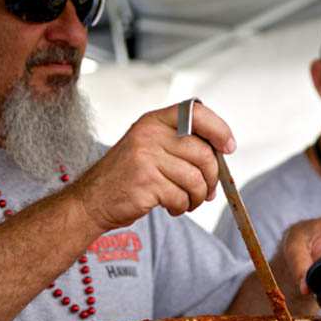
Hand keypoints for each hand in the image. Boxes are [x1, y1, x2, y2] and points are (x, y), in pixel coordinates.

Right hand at [71, 102, 235, 231]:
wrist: (92, 200)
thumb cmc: (127, 175)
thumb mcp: (150, 147)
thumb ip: (182, 145)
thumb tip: (221, 157)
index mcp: (154, 121)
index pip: (197, 113)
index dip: (220, 130)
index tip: (228, 148)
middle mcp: (149, 134)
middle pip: (203, 154)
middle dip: (211, 178)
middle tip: (206, 191)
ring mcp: (146, 157)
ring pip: (195, 179)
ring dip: (197, 197)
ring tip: (187, 201)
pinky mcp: (145, 182)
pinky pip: (181, 197)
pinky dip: (182, 207)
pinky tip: (171, 206)